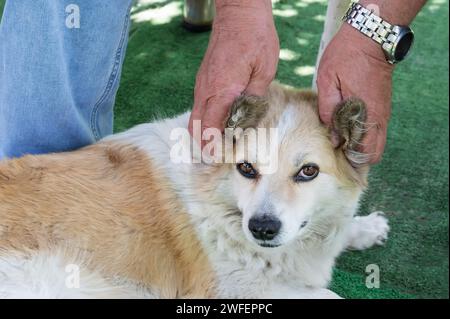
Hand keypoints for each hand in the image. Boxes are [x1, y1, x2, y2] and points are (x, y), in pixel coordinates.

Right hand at [188, 0, 278, 145]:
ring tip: (215, 145)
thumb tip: (251, 117)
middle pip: (196, 124)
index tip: (214, 159)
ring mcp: (203, 83)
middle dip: (201, 143)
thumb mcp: (264, 69)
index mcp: (222, 90)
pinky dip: (205, 118)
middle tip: (212, 158)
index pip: (210, 126)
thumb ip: (255, 96)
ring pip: (196, 115)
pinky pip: (200, 104)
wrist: (238, 13)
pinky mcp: (205, 77)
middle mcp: (207, 89)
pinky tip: (218, 123)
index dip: (210, 145)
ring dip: (202, 131)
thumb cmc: (254, 37)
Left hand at [317, 23, 393, 163]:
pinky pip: (376, 130)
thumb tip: (332, 136)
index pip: (365, 152)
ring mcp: (383, 112)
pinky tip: (347, 127)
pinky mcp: (382, 106)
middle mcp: (379, 117)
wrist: (370, 37)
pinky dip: (364, 134)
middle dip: (356, 156)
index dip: (349, 158)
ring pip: (376, 142)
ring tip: (340, 139)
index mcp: (367, 113)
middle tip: (337, 150)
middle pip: (374, 152)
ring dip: (360, 145)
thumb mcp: (327, 81)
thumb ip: (329, 110)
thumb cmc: (345, 57)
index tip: (334, 153)